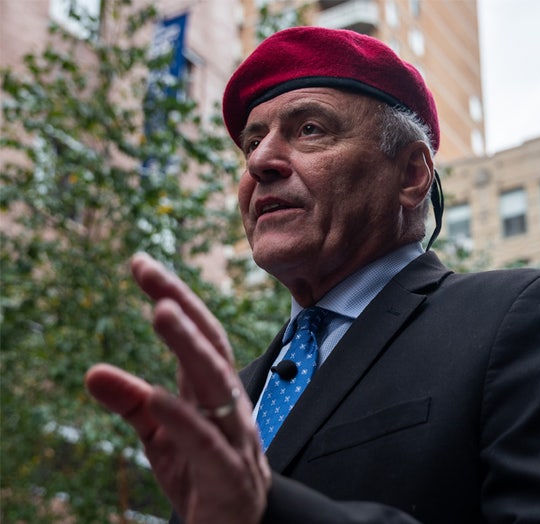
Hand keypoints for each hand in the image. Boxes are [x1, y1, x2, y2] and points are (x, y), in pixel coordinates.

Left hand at [85, 253, 269, 523]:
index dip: (174, 297)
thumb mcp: (160, 437)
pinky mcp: (228, 476)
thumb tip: (92, 371)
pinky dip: (185, 418)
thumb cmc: (202, 477)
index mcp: (214, 393)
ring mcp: (235, 439)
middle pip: (212, 347)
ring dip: (190, 346)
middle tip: (152, 278)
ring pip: (219, 384)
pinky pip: (207, 443)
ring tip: (161, 313)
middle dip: (184, 308)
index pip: (199, 335)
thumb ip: (132, 402)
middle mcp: (231, 407)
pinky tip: (159, 398)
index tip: (141, 264)